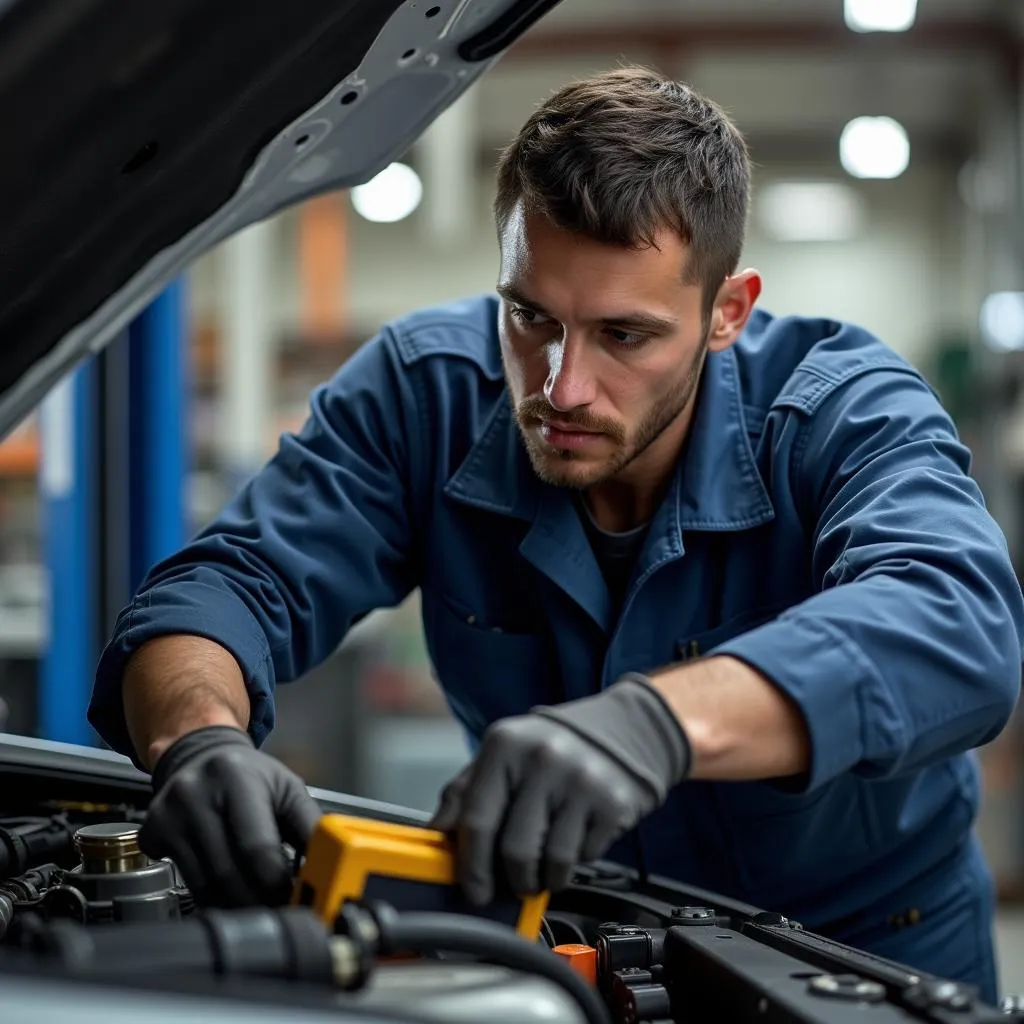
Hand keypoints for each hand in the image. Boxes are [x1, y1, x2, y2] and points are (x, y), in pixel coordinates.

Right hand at [139, 725, 321, 907]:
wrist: (198, 755)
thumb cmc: (249, 774)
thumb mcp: (287, 788)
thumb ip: (309, 825)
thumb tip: (329, 865)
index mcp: (236, 777)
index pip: (256, 846)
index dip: (276, 883)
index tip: (293, 899)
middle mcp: (196, 794)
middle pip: (228, 872)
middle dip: (258, 901)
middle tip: (278, 912)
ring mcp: (169, 815)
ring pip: (204, 885)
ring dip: (236, 905)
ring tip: (259, 907)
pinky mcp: (152, 834)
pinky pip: (184, 882)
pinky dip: (210, 896)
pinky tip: (229, 892)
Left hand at [429, 675, 690, 905]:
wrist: (623, 729)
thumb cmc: (551, 747)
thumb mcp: (502, 755)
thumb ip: (464, 792)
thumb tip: (435, 834)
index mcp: (505, 745)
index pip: (476, 819)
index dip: (471, 865)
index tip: (473, 890)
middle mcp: (543, 758)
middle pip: (514, 851)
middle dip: (512, 878)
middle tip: (516, 879)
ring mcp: (581, 780)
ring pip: (551, 863)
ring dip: (545, 877)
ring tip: (545, 861)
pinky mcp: (613, 803)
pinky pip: (584, 858)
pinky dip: (575, 861)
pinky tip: (575, 837)